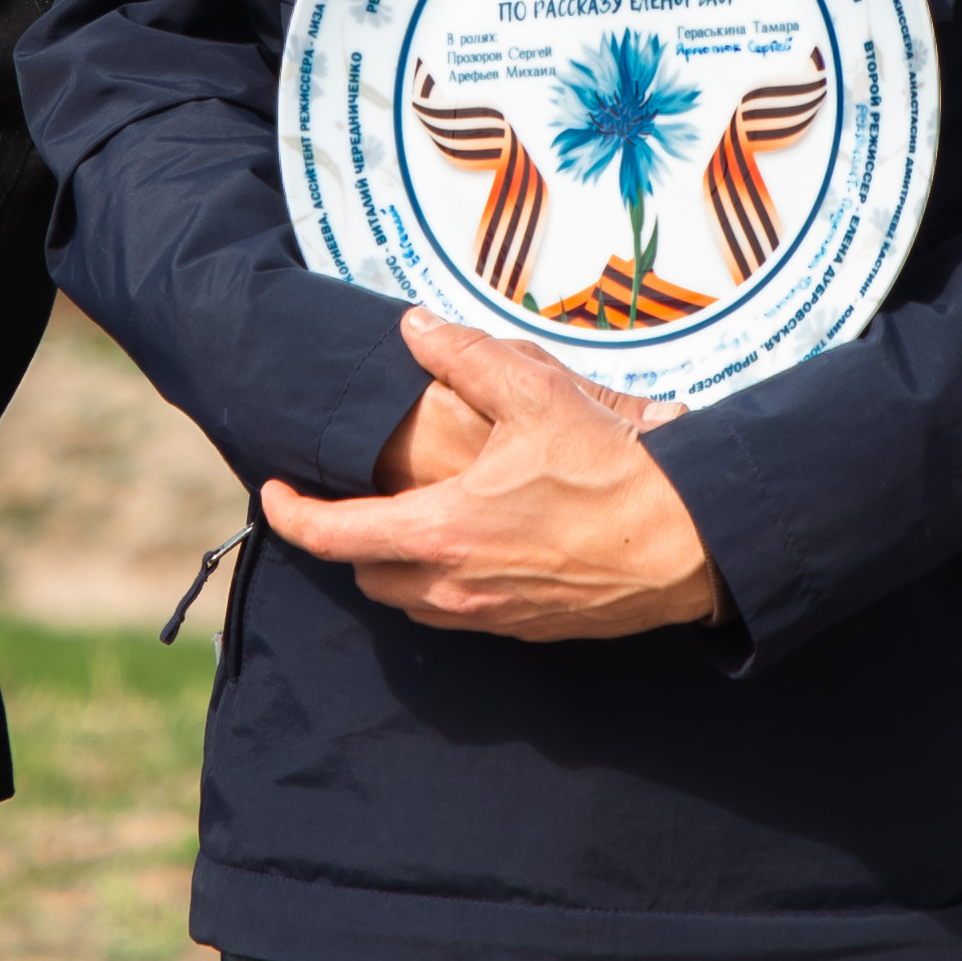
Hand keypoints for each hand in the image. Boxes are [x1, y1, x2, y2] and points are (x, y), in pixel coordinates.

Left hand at [254, 311, 723, 640]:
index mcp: (440, 530)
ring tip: (406, 520)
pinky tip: (471, 545)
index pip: (332, 535)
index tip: (273, 491)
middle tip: (351, 500)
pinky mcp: (525, 631)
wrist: (687, 547)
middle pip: (365, 574)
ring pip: (409, 600)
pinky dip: (443, 584)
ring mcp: (489, 617)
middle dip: (348, 540)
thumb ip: (466, 357)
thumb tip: (413, 329)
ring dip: (394, 564)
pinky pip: (458, 614)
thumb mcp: (537, 396)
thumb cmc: (613, 473)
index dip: (290, 514)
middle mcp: (453, 586)